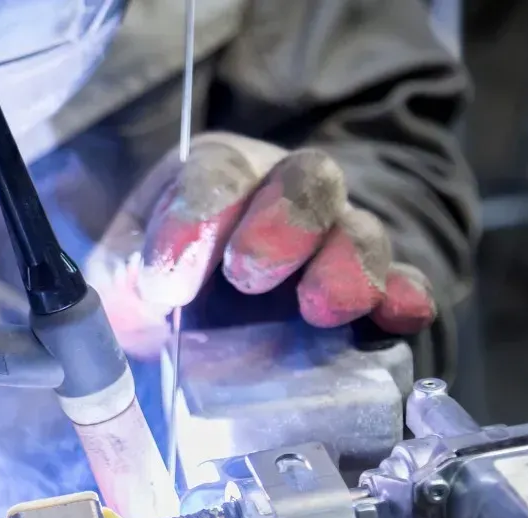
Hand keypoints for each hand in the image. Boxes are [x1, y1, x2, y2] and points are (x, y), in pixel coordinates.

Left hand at [85, 133, 436, 358]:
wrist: (207, 332)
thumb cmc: (167, 285)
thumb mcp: (126, 276)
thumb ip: (124, 277)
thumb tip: (145, 296)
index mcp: (218, 176)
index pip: (215, 174)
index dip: (195, 218)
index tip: (168, 278)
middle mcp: (287, 196)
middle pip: (306, 182)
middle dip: (281, 223)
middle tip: (248, 274)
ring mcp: (338, 243)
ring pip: (360, 233)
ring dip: (346, 265)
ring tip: (321, 307)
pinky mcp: (373, 296)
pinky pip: (402, 287)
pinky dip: (403, 298)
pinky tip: (402, 315)